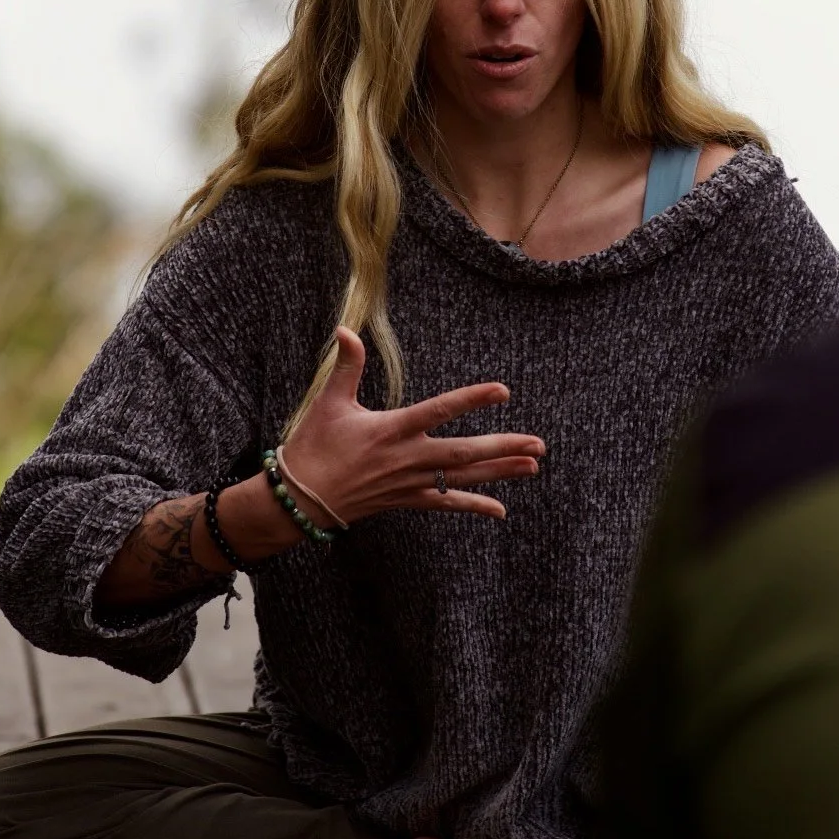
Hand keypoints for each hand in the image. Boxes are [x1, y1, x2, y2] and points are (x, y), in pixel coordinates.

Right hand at [284, 326, 543, 525]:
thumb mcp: (329, 401)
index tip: (503, 391)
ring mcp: (409, 482)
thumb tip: (345, 329)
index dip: (472, 400)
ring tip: (533, 466)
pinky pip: (445, 503)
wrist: (300, 499)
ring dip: (499, 472)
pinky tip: (499, 509)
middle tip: (538, 444)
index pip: (440, 410)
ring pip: (461, 478)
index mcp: (392, 429)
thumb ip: (346, 365)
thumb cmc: (313, 446)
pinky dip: (473, 505)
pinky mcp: (406, 499)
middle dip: (503, 447)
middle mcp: (407, 457)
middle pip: (463, 453)